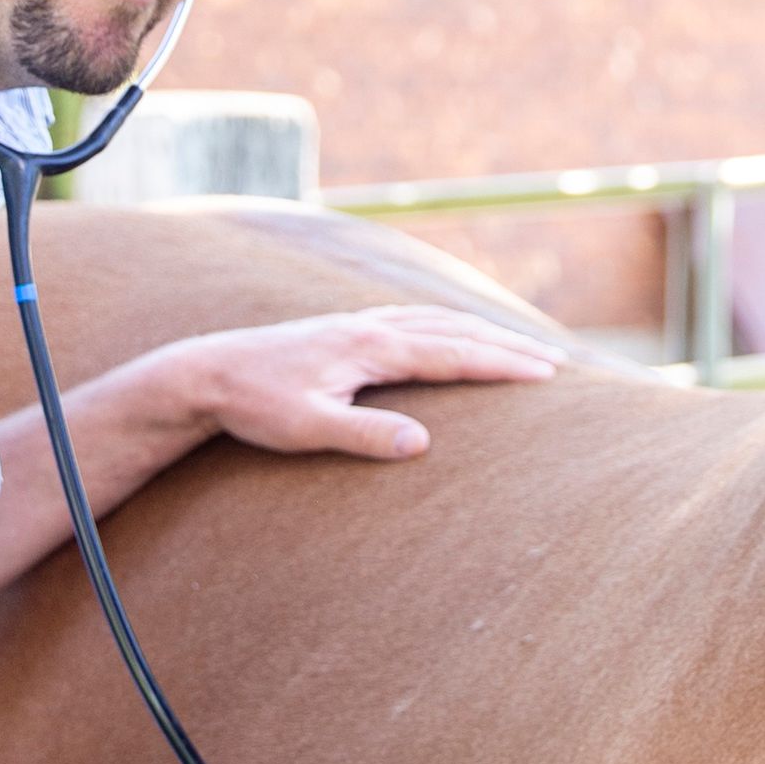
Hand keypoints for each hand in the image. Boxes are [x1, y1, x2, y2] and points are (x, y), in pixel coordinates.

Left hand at [179, 305, 561, 461]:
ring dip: (482, 330)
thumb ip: (365, 434)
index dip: (503, 363)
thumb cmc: (255, 406)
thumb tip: (422, 444)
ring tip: (519, 345)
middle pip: (456, 329)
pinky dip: (449, 325)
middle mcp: (371, 327)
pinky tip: (453, 334)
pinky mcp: (347, 331)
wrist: (207, 373)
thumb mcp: (308, 429)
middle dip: (508, 344)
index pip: (453, 353)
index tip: (546, 373)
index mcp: (371, 347)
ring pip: (437, 319)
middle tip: (557, 361)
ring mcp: (359, 325)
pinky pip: (414, 319)